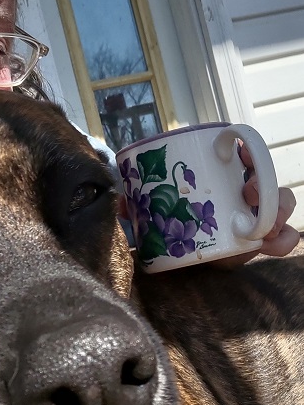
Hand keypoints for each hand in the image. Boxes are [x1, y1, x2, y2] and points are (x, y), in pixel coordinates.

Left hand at [116, 142, 299, 268]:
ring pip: (278, 203)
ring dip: (280, 210)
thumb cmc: (165, 224)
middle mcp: (236, 192)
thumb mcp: (147, 211)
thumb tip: (120, 202)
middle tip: (248, 192)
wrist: (174, 255)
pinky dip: (284, 238)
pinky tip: (274, 244)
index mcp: (215, 177)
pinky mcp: (256, 240)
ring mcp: (250, 215)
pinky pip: (280, 236)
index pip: (236, 155)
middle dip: (264, 183)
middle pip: (261, 178)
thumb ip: (134, 204)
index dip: (245, 149)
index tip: (238, 154)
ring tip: (268, 226)